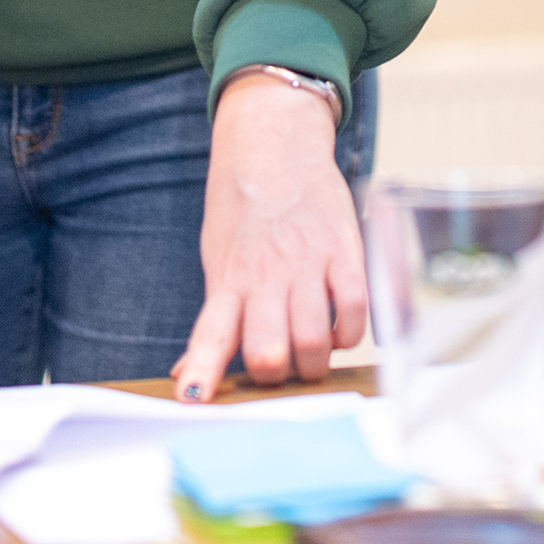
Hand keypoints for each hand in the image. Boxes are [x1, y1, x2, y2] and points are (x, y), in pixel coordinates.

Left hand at [171, 73, 366, 399]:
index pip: (210, 335)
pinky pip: (356, 311)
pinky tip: (339, 329)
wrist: (275, 143)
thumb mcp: (217, 260)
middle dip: (276, 378)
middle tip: (280, 367)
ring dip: (315, 364)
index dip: (203, 372)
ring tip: (312, 353)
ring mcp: (307, 264)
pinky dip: (350, 334)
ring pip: (314, 343)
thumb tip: (188, 373)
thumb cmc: (243, 210)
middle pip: (269, 354)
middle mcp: (265, 276)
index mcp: (228, 281)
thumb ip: (214, 318)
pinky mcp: (345, 252)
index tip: (193, 399)